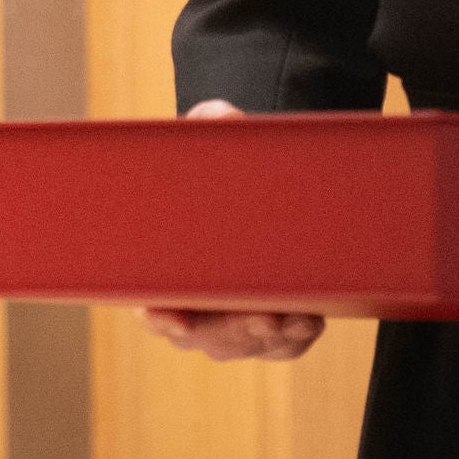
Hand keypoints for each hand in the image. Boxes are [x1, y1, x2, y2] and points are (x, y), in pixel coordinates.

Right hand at [138, 100, 325, 362]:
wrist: (246, 189)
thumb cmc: (211, 173)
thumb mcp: (205, 142)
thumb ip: (210, 126)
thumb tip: (222, 115)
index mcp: (160, 270)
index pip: (149, 304)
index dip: (157, 314)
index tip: (168, 316)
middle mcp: (192, 306)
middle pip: (203, 334)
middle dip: (230, 332)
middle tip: (257, 318)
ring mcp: (230, 322)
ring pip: (245, 343)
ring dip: (269, 336)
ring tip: (294, 319)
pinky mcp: (270, 326)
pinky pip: (281, 344)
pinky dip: (294, 336)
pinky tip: (309, 319)